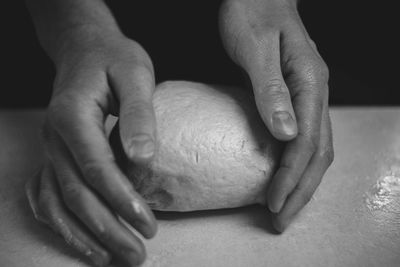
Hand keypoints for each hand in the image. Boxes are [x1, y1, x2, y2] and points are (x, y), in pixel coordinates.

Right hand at [25, 26, 157, 265]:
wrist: (84, 50)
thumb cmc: (112, 59)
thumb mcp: (134, 74)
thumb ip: (138, 115)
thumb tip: (144, 159)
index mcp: (73, 115)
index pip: (96, 168)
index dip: (121, 199)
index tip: (146, 224)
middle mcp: (54, 137)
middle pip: (78, 193)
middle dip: (108, 228)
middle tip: (137, 255)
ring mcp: (50, 149)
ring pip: (60, 202)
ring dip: (85, 235)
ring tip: (114, 259)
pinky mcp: (55, 155)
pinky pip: (48, 196)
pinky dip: (63, 224)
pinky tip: (82, 242)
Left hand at [219, 0, 333, 230]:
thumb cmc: (252, 12)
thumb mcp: (256, 48)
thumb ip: (271, 89)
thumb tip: (287, 133)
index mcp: (309, 81)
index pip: (307, 140)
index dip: (291, 175)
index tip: (273, 202)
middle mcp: (314, 91)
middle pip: (318, 151)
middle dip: (300, 189)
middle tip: (280, 219)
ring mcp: (307, 95)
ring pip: (315, 148)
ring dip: (301, 182)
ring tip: (283, 208)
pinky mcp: (294, 97)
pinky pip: (303, 137)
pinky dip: (295, 163)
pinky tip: (283, 177)